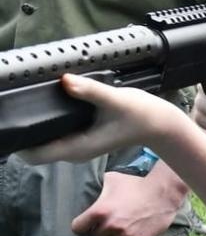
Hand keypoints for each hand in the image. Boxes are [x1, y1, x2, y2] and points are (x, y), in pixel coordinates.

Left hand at [18, 74, 184, 165]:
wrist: (160, 124)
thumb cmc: (142, 115)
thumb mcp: (116, 100)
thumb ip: (90, 91)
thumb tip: (65, 80)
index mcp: (78, 147)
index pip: (34, 155)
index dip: (18, 143)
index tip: (10, 124)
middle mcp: (74, 151)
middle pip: (34, 150)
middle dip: (22, 134)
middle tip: (14, 109)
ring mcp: (77, 146)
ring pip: (43, 144)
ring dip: (33, 129)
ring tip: (28, 105)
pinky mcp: (81, 138)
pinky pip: (53, 136)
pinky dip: (46, 126)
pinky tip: (47, 108)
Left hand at [72, 167, 186, 235]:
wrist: (164, 193)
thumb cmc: (137, 183)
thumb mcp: (112, 180)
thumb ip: (98, 190)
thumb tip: (90, 190)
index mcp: (100, 211)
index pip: (78, 228)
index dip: (81, 225)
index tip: (86, 223)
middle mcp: (111, 226)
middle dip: (100, 228)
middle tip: (110, 220)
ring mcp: (126, 235)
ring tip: (122, 225)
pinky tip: (133, 228)